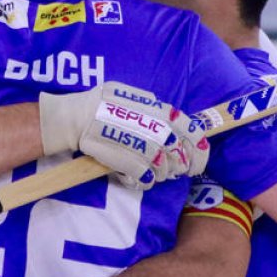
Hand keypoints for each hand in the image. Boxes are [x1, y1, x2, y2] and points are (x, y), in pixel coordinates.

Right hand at [39, 82, 209, 189]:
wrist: (76, 117)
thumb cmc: (102, 103)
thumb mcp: (132, 94)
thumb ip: (154, 106)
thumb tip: (174, 118)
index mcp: (160, 111)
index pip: (193, 132)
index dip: (200, 151)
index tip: (196, 162)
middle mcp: (155, 128)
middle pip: (180, 155)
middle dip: (180, 167)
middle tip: (174, 172)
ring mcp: (141, 146)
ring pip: (164, 169)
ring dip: (162, 175)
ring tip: (155, 175)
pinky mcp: (126, 161)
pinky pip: (146, 178)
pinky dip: (146, 182)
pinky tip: (142, 180)